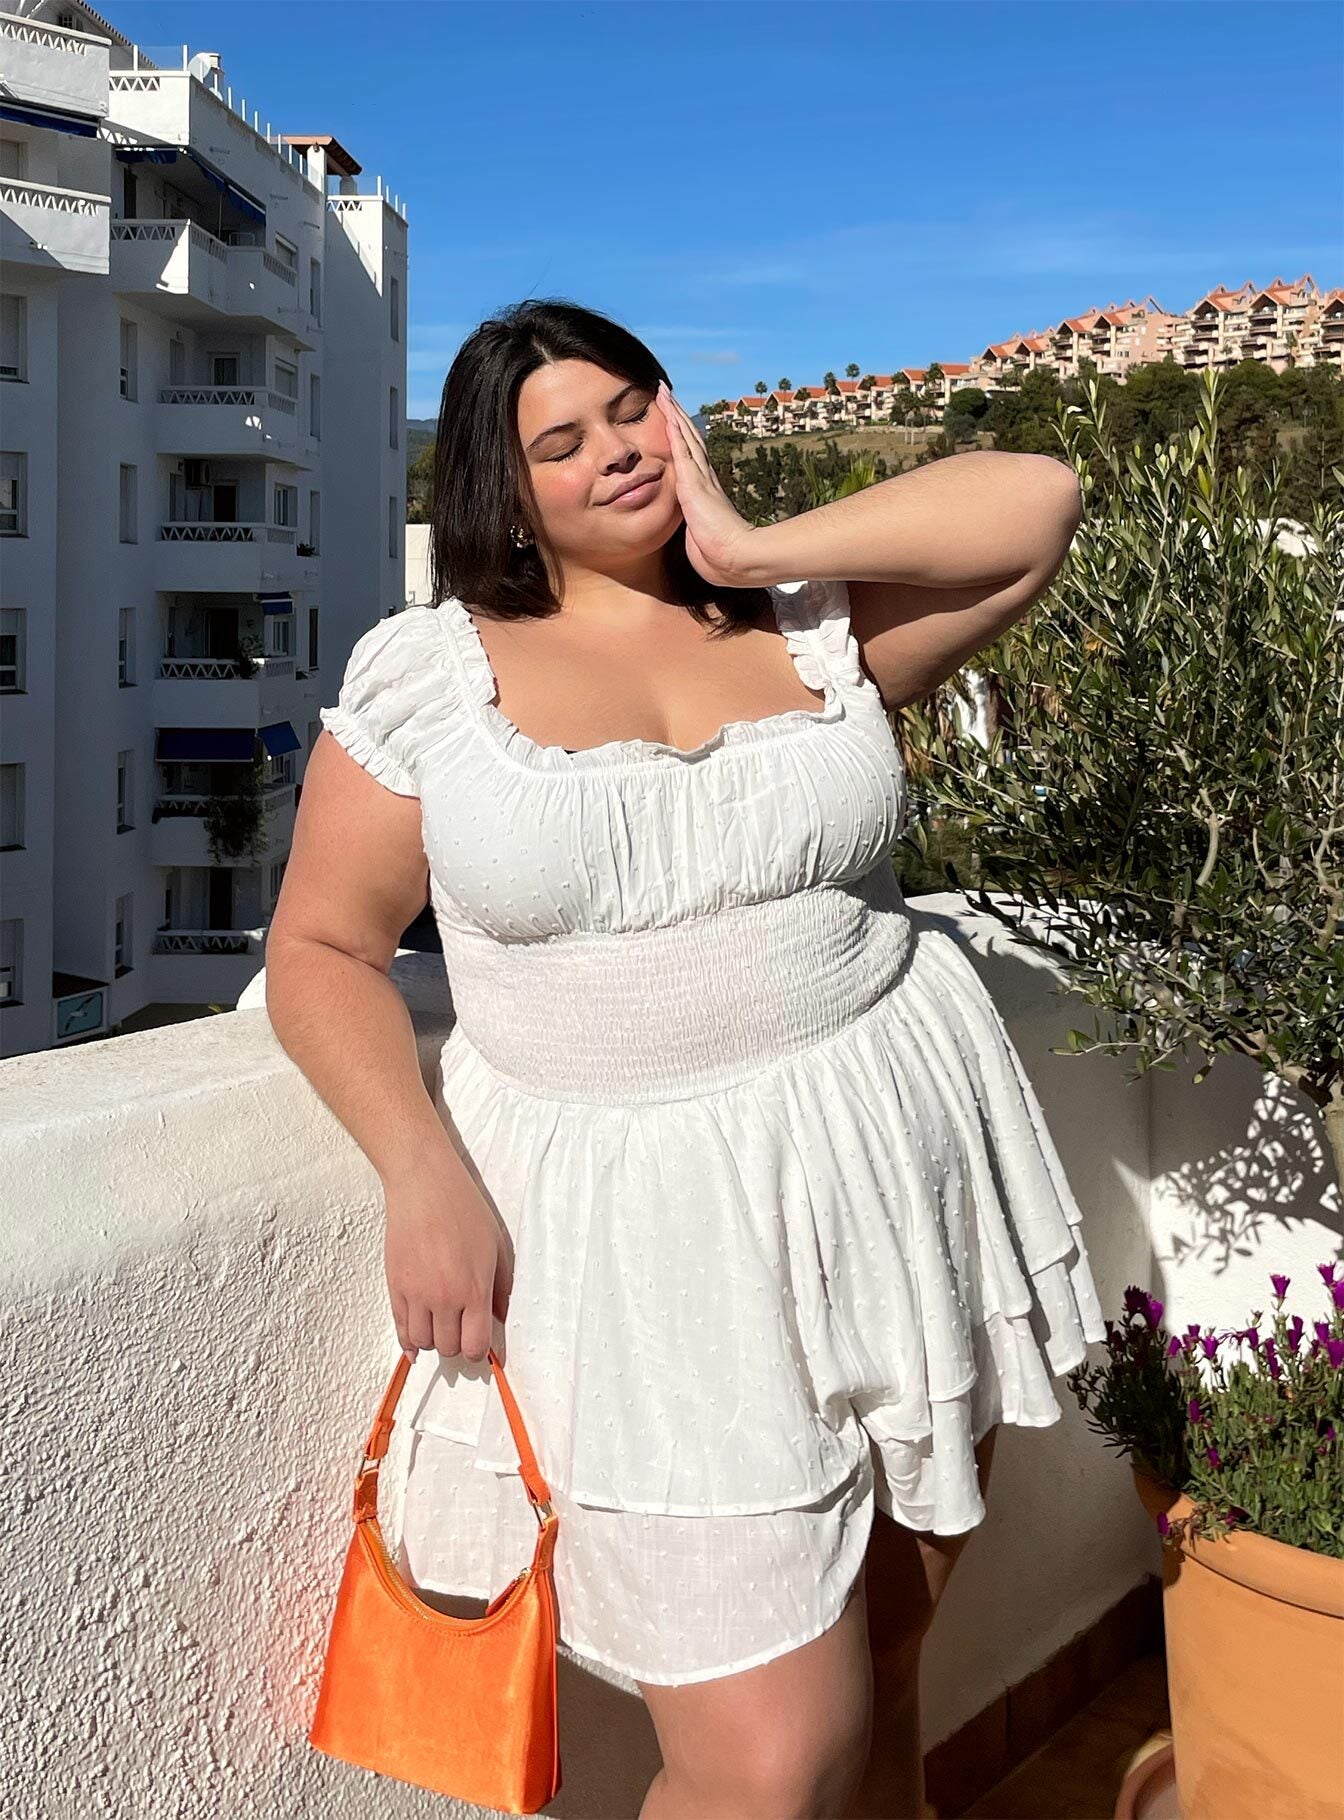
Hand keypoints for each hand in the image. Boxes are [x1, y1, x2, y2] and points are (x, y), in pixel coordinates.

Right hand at [383, 1167, 514, 1364]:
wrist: (424, 1186)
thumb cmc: (464, 1209)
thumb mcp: (497, 1246)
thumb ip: (501, 1287)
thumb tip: (499, 1318)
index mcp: (474, 1289)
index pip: (474, 1345)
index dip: (478, 1351)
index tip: (479, 1346)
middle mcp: (444, 1298)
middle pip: (449, 1347)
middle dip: (457, 1344)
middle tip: (461, 1330)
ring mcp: (416, 1294)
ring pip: (423, 1342)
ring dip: (434, 1341)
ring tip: (441, 1326)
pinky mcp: (395, 1286)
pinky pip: (400, 1328)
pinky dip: (408, 1341)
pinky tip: (415, 1344)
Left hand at [655, 379, 762, 587]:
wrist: (735, 560)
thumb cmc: (719, 558)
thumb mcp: (701, 541)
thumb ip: (697, 534)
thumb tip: (698, 541)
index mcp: (706, 492)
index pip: (692, 458)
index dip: (683, 438)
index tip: (675, 420)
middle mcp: (704, 479)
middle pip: (689, 438)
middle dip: (677, 416)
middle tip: (666, 395)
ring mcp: (700, 478)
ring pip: (685, 437)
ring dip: (674, 414)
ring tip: (663, 392)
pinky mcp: (693, 483)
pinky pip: (681, 450)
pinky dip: (674, 429)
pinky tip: (667, 412)